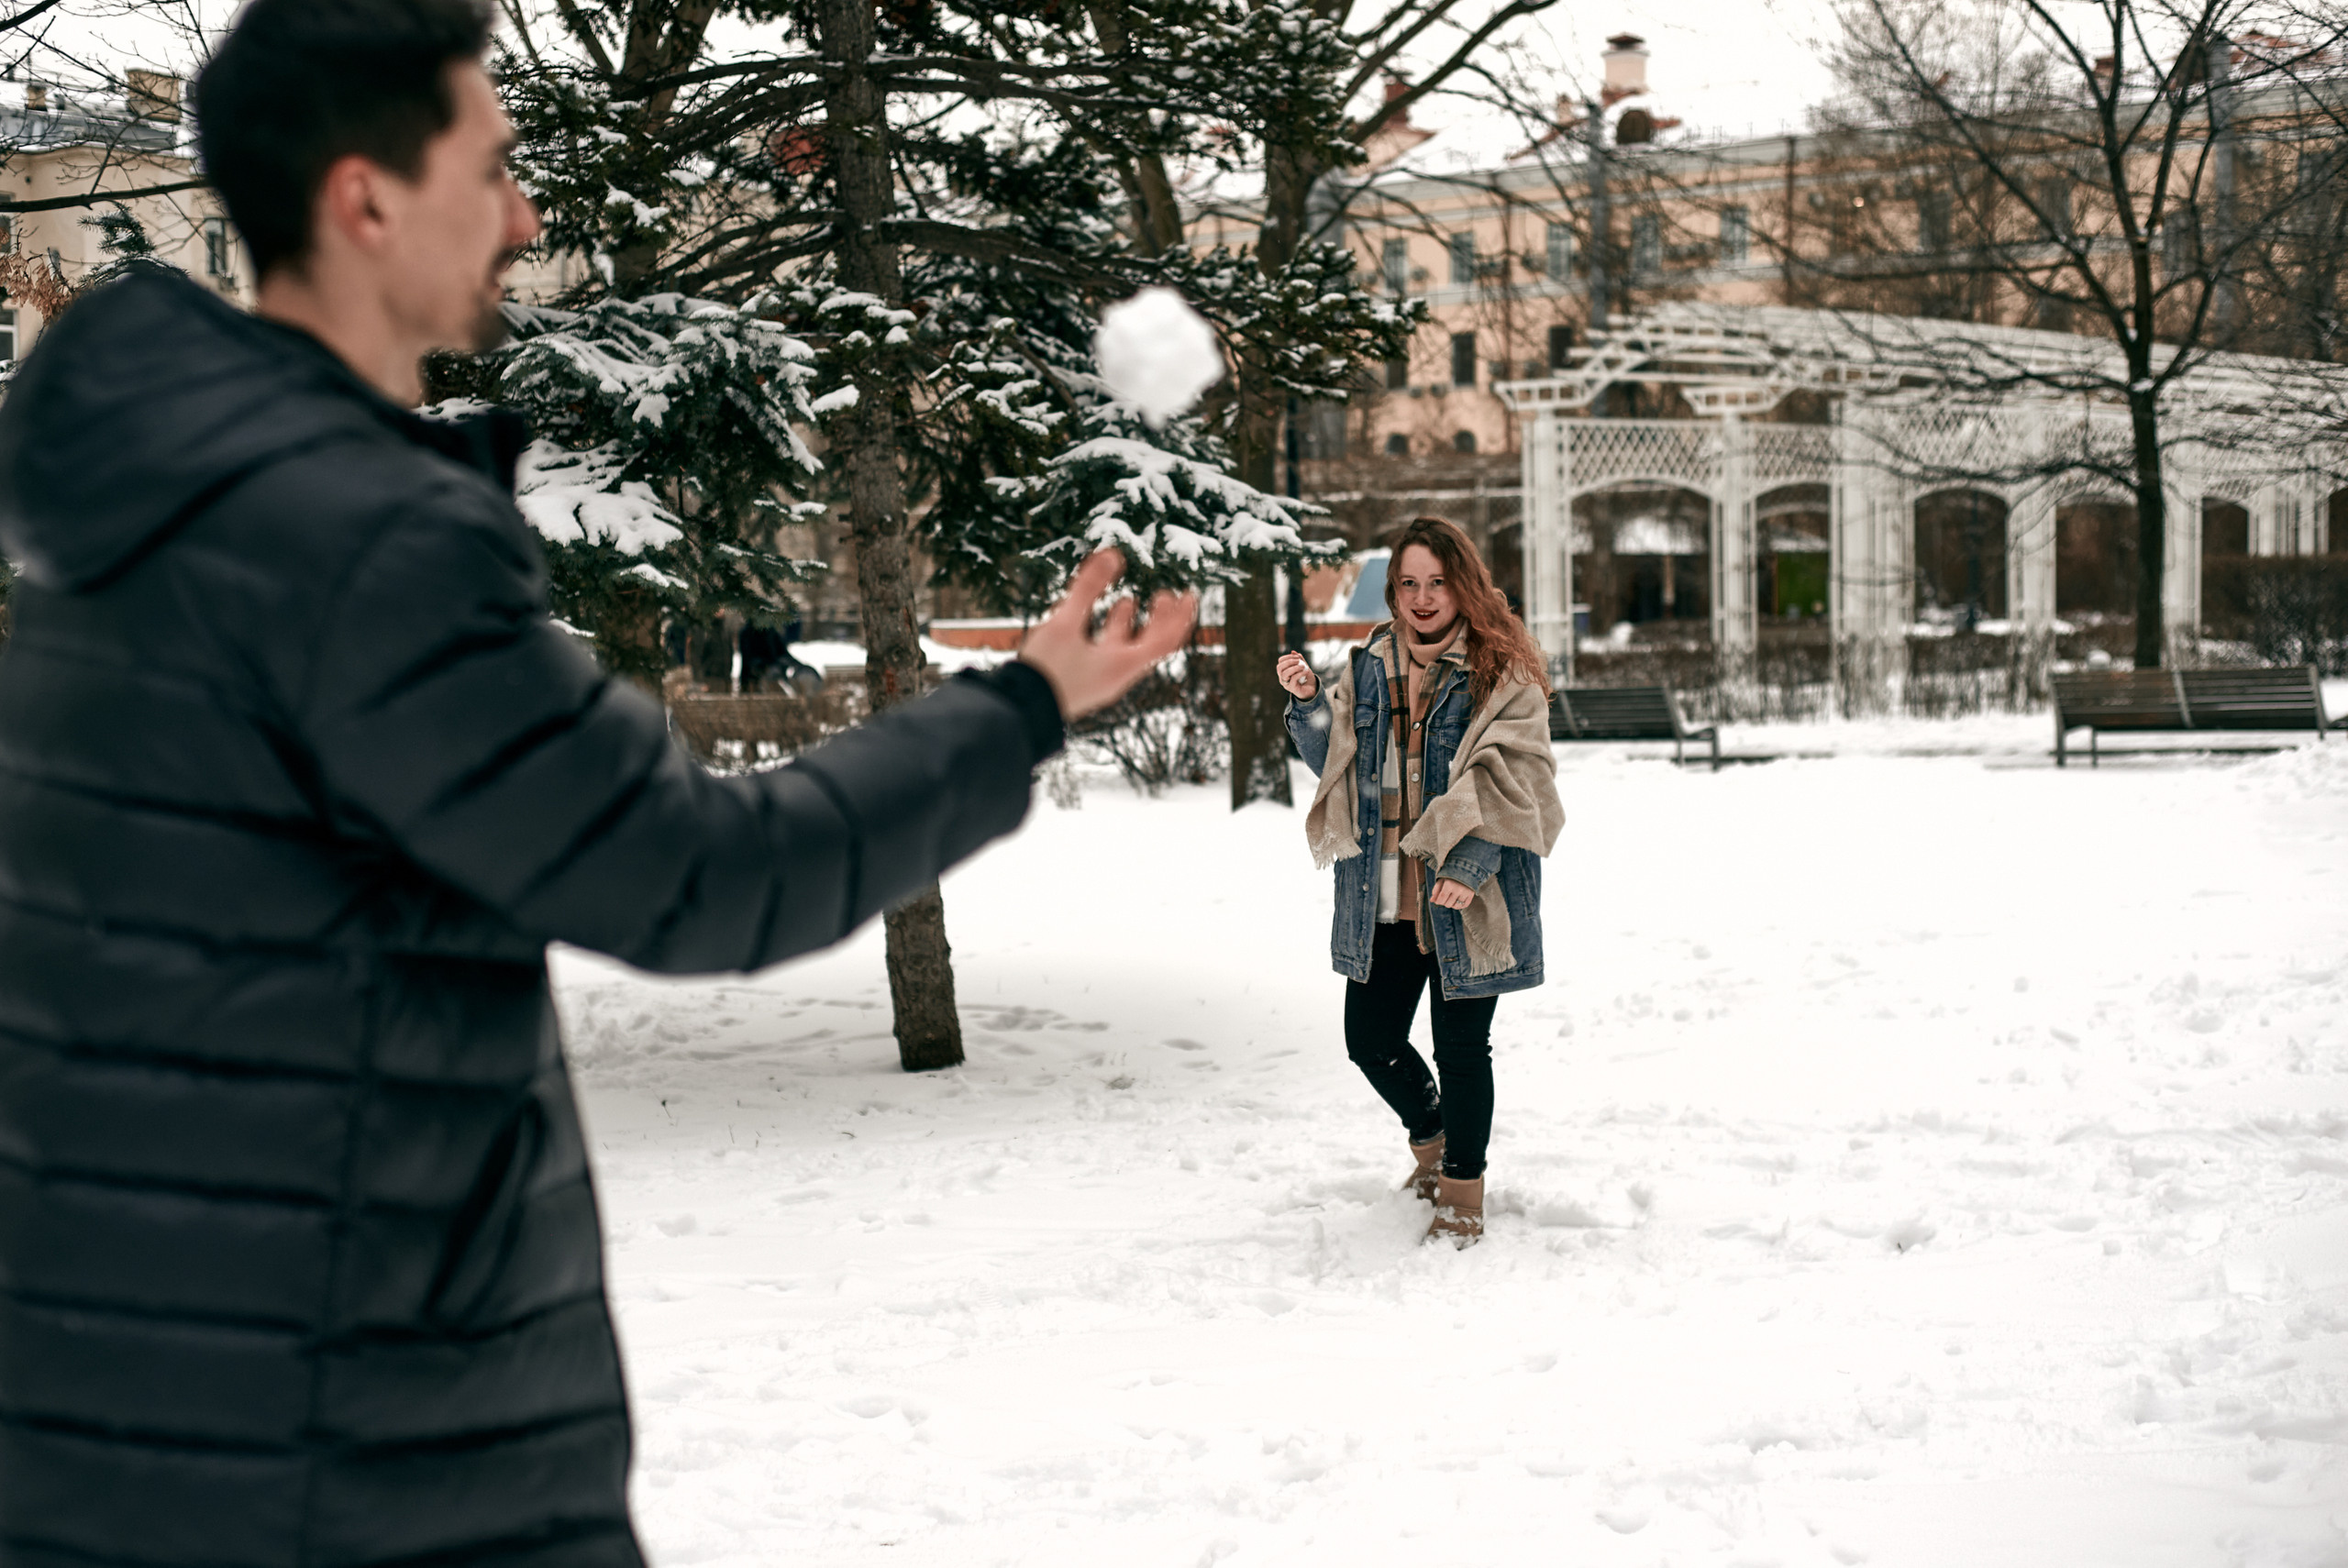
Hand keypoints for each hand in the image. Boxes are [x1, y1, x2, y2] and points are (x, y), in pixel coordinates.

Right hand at [1018, 550, 1197, 720]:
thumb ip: (1088, 588)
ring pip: (1126, 650)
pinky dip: (1110, 635)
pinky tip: (1093, 621)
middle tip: (1163, 594)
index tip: (1189, 594)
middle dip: (1159, 618)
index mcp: (1122, 665)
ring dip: (1131, 625)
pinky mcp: (1086, 684)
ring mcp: (1102, 682)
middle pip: (1150, 645)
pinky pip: (1108, 656)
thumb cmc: (1045, 670)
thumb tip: (1112, 553)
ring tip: (1129, 600)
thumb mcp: (1065, 623)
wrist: (1020, 711)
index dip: (1181, 615)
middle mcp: (1118, 676)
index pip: (1166, 640)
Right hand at [1275, 651, 1317, 699]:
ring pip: (1284, 674)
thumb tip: (1293, 651)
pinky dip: (1300, 673)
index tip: (1296, 656)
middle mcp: (1283, 678)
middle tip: (1298, 661)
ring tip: (1303, 666)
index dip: (1287, 657)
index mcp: (1284, 672)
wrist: (1313, 689)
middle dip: (1289, 662)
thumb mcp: (1304, 666)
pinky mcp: (1292, 688)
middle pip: (1279, 667)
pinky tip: (1306, 671)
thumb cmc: (1307, 678)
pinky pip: (1293, 678)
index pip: (1280, 662)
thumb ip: (1299, 659)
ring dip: (1294, 668)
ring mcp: (1286, 684)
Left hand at [1429, 878, 1473, 909]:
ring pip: (1456, 906)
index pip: (1441, 899)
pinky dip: (1460, 906)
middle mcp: (1458, 889)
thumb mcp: (1442, 879)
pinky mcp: (1471, 894)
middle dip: (1444, 903)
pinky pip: (1464, 905)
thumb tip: (1432, 900)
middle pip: (1448, 904)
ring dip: (1452, 905)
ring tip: (1451, 900)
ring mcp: (1466, 892)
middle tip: (1445, 898)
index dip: (1438, 901)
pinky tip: (1457, 901)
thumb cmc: (1452, 875)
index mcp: (1449, 884)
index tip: (1438, 900)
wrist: (1466, 869)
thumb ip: (1436, 890)